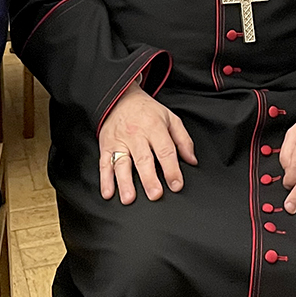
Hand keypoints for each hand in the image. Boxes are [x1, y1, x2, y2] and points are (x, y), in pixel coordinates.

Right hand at [98, 82, 196, 204]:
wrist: (120, 98)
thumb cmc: (147, 111)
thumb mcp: (170, 118)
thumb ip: (183, 140)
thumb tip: (192, 161)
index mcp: (154, 128)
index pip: (165, 151)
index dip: (172, 169)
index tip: (176, 185)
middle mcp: (136, 135)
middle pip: (143, 159)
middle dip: (149, 178)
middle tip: (155, 195)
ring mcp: (119, 141)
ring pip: (122, 164)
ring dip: (124, 182)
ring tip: (129, 198)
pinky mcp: (106, 146)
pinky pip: (104, 164)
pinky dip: (105, 180)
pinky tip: (108, 193)